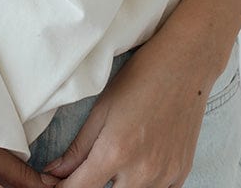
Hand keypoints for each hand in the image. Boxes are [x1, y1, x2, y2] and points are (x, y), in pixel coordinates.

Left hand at [39, 30, 224, 187]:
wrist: (184, 65)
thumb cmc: (140, 78)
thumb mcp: (101, 108)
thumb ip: (78, 148)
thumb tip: (55, 173)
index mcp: (115, 152)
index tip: (57, 183)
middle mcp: (141, 172)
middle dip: (93, 184)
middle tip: (91, 166)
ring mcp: (164, 176)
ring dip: (119, 185)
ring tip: (118, 159)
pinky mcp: (180, 175)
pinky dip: (144, 184)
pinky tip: (139, 164)